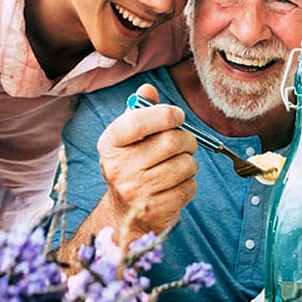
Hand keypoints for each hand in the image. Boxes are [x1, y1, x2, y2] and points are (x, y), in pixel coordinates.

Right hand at [95, 83, 197, 235]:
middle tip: (187, 142)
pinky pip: (189, 187)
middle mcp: (119, 167)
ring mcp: (136, 191)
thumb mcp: (129, 138)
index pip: (137, 121)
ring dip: (190, 162)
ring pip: (185, 165)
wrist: (124, 213)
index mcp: (110, 144)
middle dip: (188, 139)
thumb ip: (140, 111)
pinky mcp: (155, 210)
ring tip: (180, 164)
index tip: (177, 116)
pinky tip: (177, 183)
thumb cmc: (132, 165)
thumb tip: (148, 89)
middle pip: (170, 142)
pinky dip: (190, 182)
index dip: (165, 114)